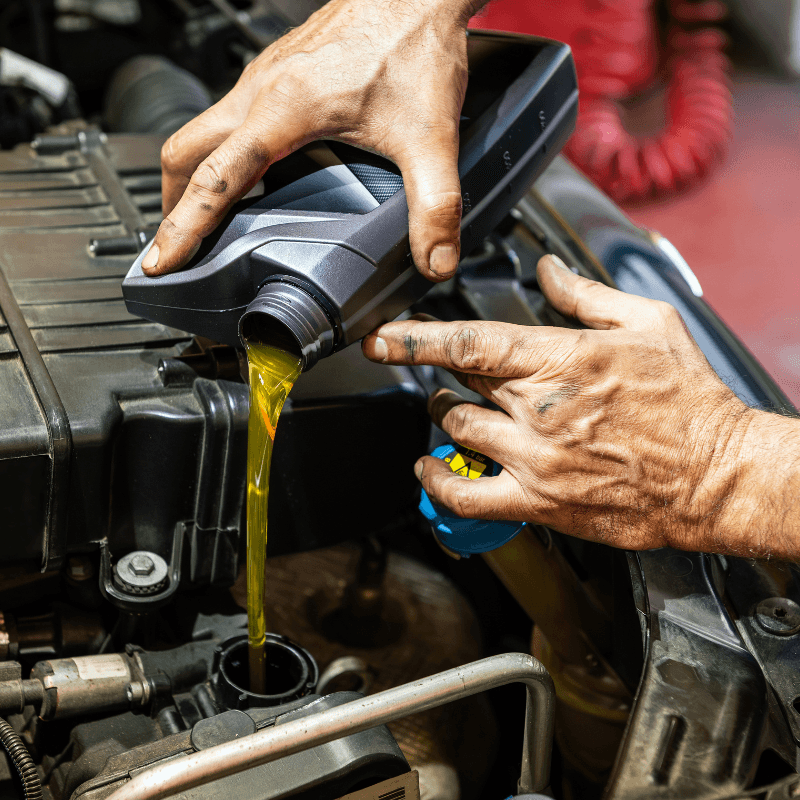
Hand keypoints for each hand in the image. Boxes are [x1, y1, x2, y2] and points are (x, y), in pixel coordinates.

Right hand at [143, 0, 480, 278]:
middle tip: (173, 250)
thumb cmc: (414, 44)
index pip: (213, 180)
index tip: (162, 263)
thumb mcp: (430, 139)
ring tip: (200, 223)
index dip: (184, 229)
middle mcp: (260, 90)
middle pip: (184, 152)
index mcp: (281, 109)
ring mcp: (264, 79)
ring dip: (190, 179)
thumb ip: (436, 207)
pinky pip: (228, 120)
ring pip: (202, 132)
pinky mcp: (278, 75)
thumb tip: (436, 262)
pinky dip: (219, 156)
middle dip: (172, 206)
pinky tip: (247, 179)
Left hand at [362, 254, 790, 555]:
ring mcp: (535, 459)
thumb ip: (585, 294)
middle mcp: (539, 410)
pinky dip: (437, 484)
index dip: (417, 337)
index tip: (383, 336)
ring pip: (457, 429)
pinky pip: (467, 497)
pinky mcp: (539, 502)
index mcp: (562, 360)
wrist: (716, 476)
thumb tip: (547, 270)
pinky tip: (428, 470)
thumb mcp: (648, 323)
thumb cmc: (689, 401)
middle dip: (451, 374)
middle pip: (461, 382)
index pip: (470, 342)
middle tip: (463, 375)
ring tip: (457, 411)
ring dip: (447, 416)